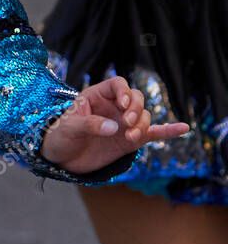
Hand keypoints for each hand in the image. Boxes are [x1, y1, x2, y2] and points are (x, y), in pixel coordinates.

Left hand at [41, 76, 188, 174]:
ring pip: (144, 117)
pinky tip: (183, 128)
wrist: (61, 159)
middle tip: (128, 122)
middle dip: (137, 109)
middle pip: (136, 99)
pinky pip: (152, 134)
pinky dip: (167, 131)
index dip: (125, 92)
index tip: (123, 105)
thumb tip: (113, 127)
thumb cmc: (60, 137)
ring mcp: (123, 124)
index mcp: (96, 96)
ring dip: (142, 126)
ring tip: (129, 137)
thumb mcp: (69, 128)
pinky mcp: (129, 140)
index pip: (118, 85)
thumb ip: (89, 125)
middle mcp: (113, 108)